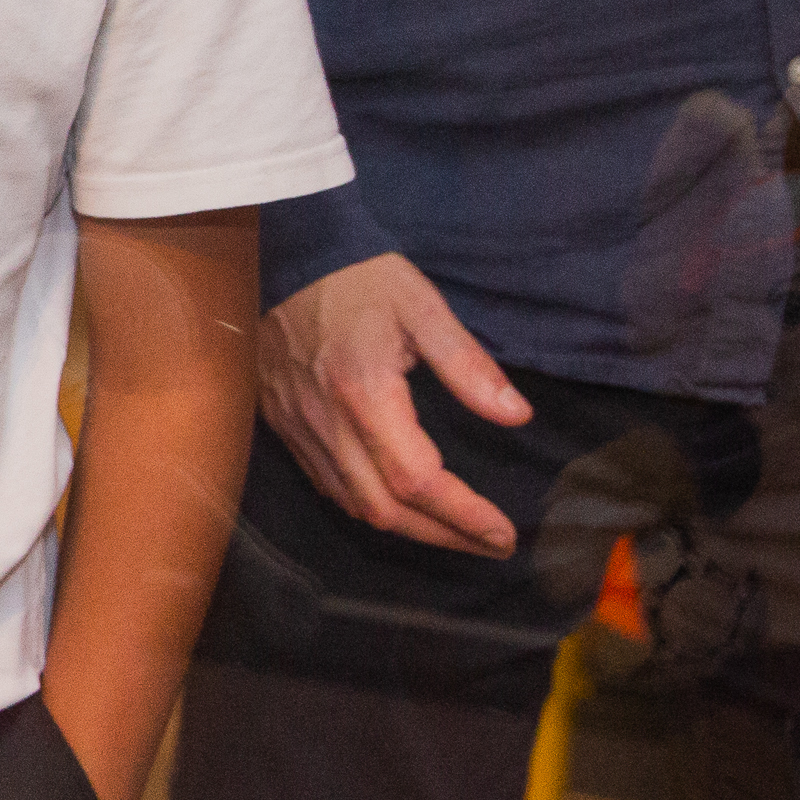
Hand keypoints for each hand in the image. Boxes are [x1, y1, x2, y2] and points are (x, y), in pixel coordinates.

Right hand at [256, 252, 530, 557]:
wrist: (287, 256)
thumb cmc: (360, 278)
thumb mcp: (424, 309)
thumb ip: (468, 365)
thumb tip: (516, 415)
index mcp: (365, 394)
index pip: (417, 479)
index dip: (463, 515)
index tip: (503, 532)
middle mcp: (326, 422)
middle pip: (383, 509)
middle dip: (442, 536)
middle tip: (489, 543)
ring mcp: (298, 427)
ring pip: (352, 504)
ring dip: (407, 529)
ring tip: (453, 531)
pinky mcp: (282, 423)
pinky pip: (326, 484)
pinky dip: (367, 505)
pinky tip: (396, 501)